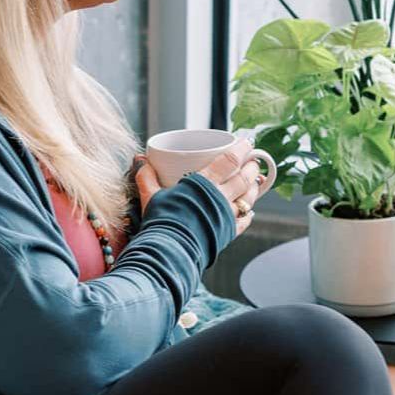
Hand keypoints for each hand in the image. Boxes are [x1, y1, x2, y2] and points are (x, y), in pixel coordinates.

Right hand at [131, 141, 267, 236]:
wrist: (169, 253)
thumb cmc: (161, 222)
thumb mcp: (151, 196)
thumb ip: (147, 176)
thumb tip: (140, 160)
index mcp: (204, 184)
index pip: (231, 160)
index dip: (242, 149)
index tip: (247, 142)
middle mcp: (220, 198)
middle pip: (245, 178)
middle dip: (251, 167)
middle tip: (252, 161)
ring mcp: (227, 216)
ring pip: (249, 198)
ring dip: (254, 188)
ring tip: (254, 181)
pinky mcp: (228, 233)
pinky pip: (245, 221)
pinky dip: (249, 214)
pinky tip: (249, 211)